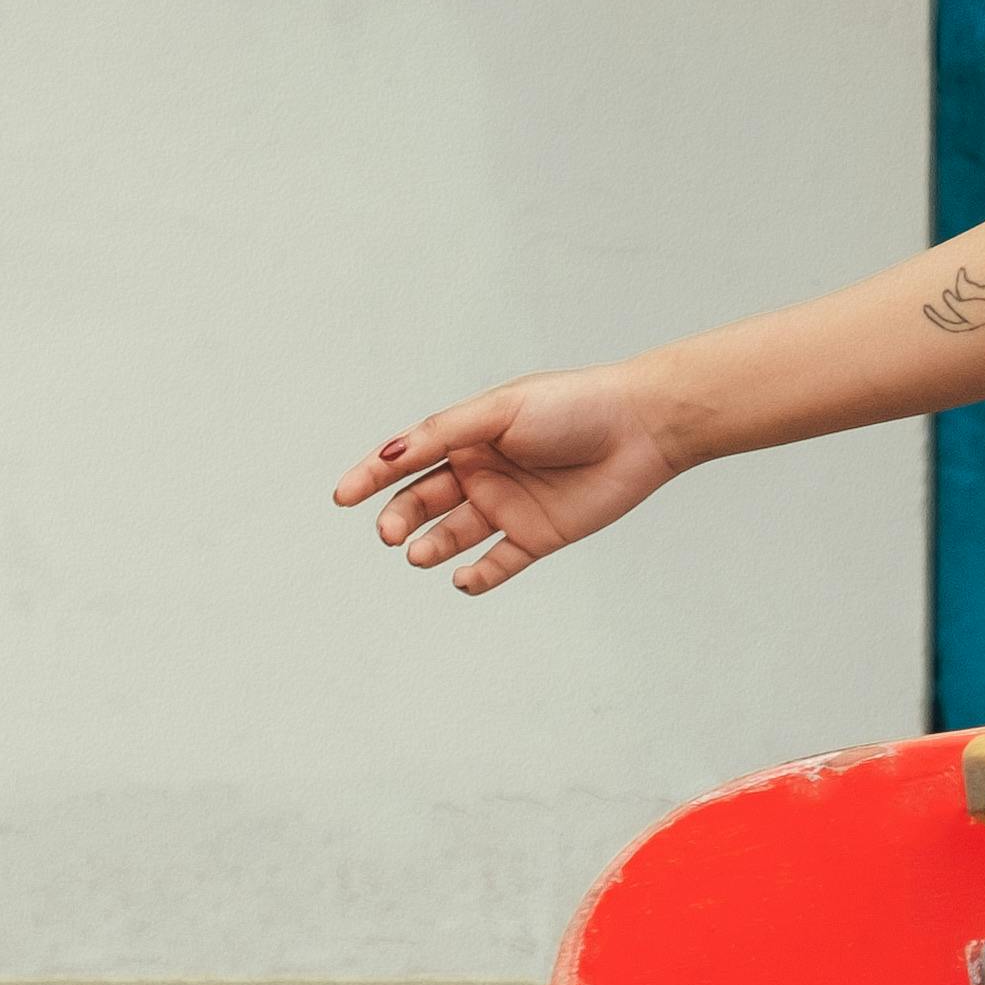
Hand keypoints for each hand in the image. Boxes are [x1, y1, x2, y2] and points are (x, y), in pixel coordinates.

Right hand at [334, 368, 685, 594]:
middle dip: (401, 517)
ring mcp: (508, 505)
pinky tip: (462, 579)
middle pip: (424, 501)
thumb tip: (388, 452)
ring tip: (419, 554)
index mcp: (468, 435)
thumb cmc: (573, 406)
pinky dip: (476, 576)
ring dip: (431, 546)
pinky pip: (497, 564)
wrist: (643, 428)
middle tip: (390, 533)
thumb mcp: (502, 411)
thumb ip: (444, 433)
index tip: (341, 496)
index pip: (407, 458)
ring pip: (453, 535)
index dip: (371, 476)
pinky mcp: (537, 536)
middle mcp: (482, 471)